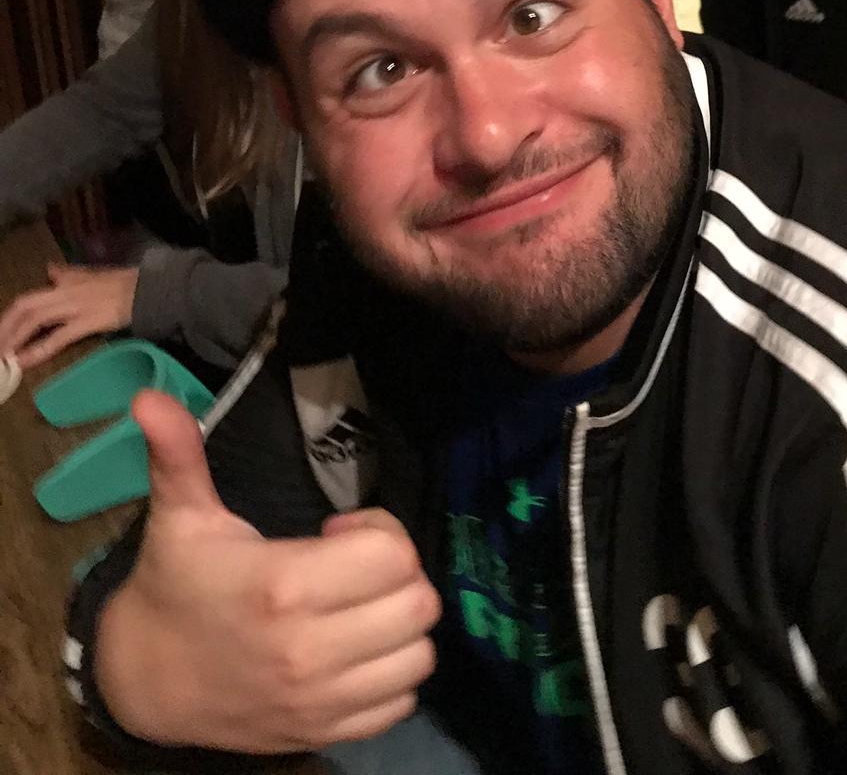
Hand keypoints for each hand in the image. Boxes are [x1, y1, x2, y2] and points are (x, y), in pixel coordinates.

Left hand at [0, 264, 138, 367]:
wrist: (149, 289)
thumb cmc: (125, 283)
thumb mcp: (92, 275)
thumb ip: (69, 274)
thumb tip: (50, 270)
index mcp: (65, 283)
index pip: (28, 299)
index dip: (9, 318)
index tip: (1, 335)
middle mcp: (65, 292)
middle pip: (25, 307)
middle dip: (5, 328)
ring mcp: (75, 306)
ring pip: (35, 319)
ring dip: (14, 339)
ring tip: (3, 358)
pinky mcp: (87, 321)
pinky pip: (57, 337)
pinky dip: (38, 350)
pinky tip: (25, 361)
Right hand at [95, 391, 439, 752]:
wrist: (145, 680)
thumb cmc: (176, 585)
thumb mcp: (180, 516)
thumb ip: (179, 454)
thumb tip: (150, 397)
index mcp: (284, 586)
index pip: (394, 557)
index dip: (381, 533)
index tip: (341, 532)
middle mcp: (309, 650)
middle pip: (417, 605)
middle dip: (399, 575)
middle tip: (358, 569)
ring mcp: (319, 700)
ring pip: (418, 657)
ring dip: (401, 625)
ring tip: (361, 608)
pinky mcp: (323, 732)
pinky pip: (399, 705)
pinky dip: (392, 675)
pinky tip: (358, 651)